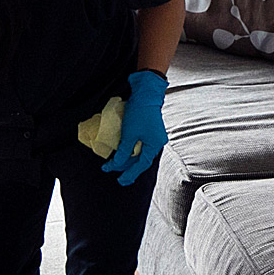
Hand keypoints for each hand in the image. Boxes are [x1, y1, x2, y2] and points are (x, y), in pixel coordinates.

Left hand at [102, 69, 168, 186]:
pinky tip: (125, 152)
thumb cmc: (139, 113)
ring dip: (129, 159)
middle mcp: (157, 143)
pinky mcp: (150, 130)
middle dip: (129, 168)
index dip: (130, 174)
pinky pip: (141, 146)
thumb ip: (123, 152)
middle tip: (118, 176)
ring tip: (118, 165)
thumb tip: (117, 164)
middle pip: (142, 160)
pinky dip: (132, 151)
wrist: (146, 94)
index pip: (141, 165)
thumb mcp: (128, 134)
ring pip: (141, 153)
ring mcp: (154, 136)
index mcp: (154, 145)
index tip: (120, 180)